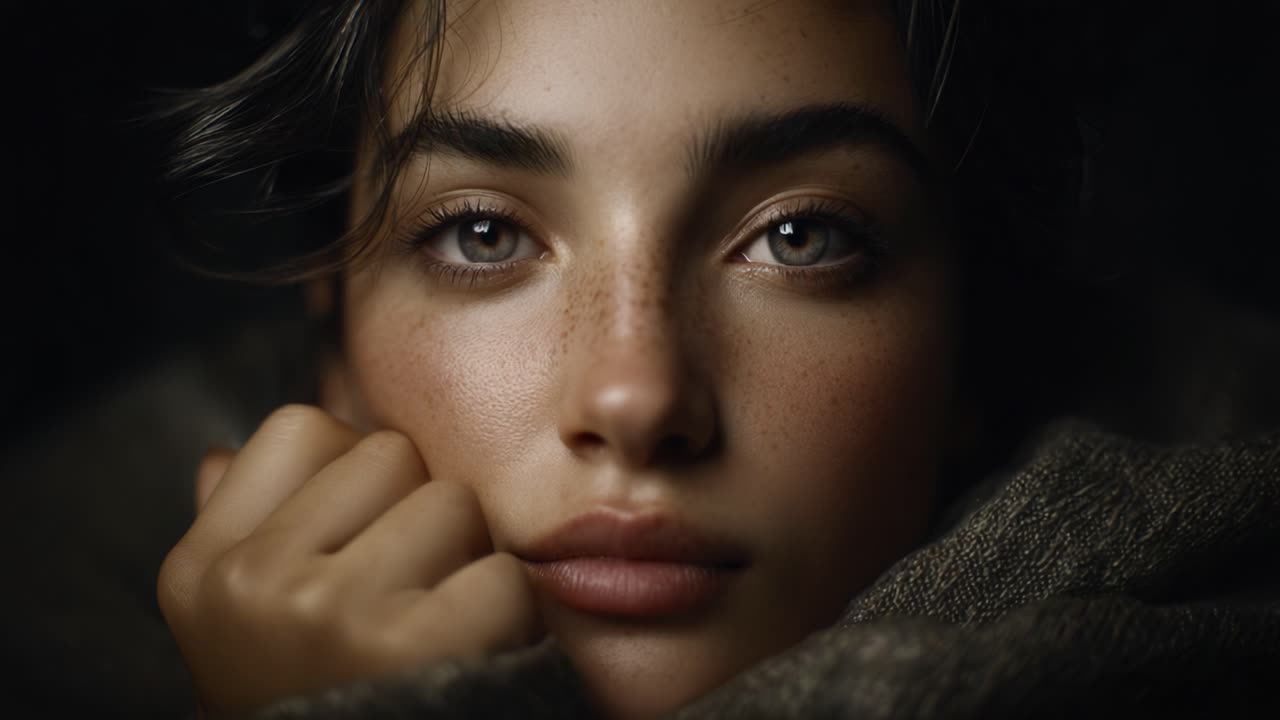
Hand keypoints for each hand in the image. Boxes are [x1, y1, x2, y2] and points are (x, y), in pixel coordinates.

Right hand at [158, 405, 541, 716]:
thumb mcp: (242, 628)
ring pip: (455, 504)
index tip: (357, 547)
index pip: (302, 427)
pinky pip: (502, 574)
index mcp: (202, 569)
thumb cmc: (318, 705)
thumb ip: (240, 531)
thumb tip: (221, 453)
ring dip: (469, 566)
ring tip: (436, 635)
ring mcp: (323, 612)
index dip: (357, 476)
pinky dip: (510, 622)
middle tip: (407, 600)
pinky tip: (470, 664)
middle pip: (391, 453)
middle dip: (419, 517)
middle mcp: (250, 584)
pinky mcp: (407, 647)